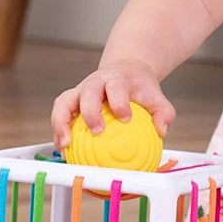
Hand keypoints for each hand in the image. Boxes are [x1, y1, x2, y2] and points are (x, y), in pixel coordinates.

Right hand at [50, 60, 175, 150]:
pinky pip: (60, 115)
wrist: (125, 71)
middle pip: (87, 91)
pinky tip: (65, 150)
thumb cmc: (140, 87)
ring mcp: (79, 90)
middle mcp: (95, 81)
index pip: (116, 86)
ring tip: (66, 145)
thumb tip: (161, 131)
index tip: (126, 118)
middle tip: (98, 131)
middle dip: (90, 111)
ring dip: (61, 123)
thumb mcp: (156, 96)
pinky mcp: (69, 101)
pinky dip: (59, 132)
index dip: (119, 101)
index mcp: (117, 77)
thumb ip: (163, 112)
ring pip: (63, 102)